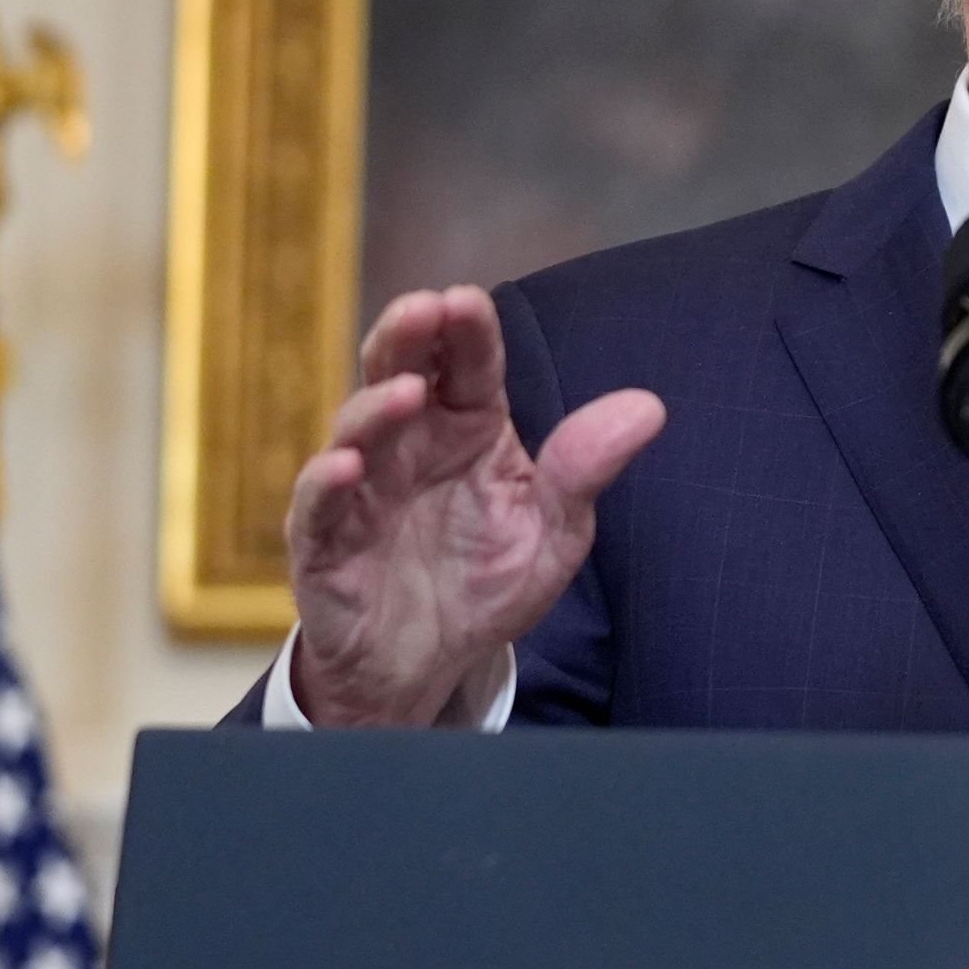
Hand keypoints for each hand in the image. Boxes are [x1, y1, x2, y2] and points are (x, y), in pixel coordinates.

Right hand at [283, 287, 665, 725]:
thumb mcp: (554, 533)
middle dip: (406, 336)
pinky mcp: (323, 540)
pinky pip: (317, 505)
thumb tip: (650, 407)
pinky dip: (325, 484)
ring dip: (375, 407)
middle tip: (423, 309)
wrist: (429, 667)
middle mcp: (408, 443)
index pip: (466, 365)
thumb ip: (586, 470)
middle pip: (397, 370)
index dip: (464, 331)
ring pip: (354, 428)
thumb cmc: (486, 584)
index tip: (468, 301)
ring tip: (406, 392)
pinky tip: (344, 468)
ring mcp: (361, 486)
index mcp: (466, 427)